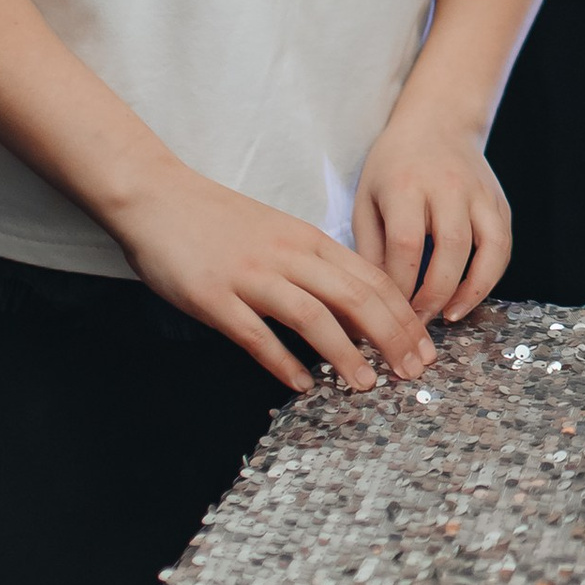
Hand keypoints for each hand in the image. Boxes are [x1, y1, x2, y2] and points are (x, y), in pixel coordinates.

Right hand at [107, 160, 437, 395]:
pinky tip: (302, 383)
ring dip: (344, 353)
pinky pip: (256, 334)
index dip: (404, 317)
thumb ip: (317, 268)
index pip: (372, 280)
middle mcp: (288, 256)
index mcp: (309, 240)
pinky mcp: (214, 296)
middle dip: (391, 337)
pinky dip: (283, 361)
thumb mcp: (281, 235)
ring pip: (312, 316)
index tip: (425, 350)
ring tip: (366, 385)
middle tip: (412, 373)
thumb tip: (356, 314)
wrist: (159, 198)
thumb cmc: (221, 222)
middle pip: (355, 298)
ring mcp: (250, 275)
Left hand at [355, 115, 511, 322]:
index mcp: (407, 184)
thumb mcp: (367, 199)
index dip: (401, 285)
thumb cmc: (393, 166)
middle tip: (418, 322)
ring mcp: (480, 193)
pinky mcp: (499, 202)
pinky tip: (469, 296)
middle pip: (451, 248)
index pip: (407, 244)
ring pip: (489, 247)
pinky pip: (503, 245)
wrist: (438, 122)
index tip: (389, 311)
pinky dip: (490, 276)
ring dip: (472, 289)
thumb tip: (371, 299)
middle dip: (435, 294)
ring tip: (450, 315)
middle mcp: (449, 186)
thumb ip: (369, 248)